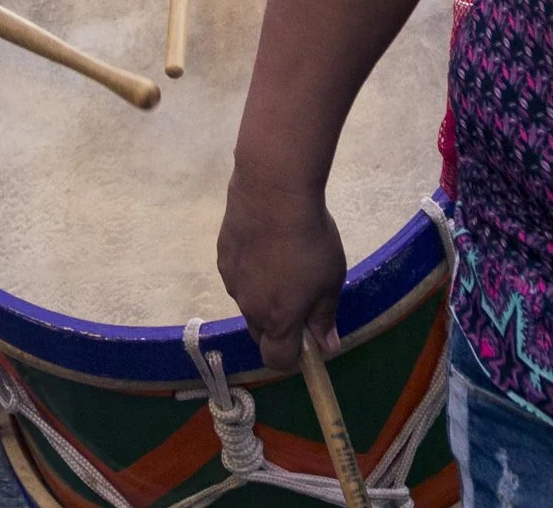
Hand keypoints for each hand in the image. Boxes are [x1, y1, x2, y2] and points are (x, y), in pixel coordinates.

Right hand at [216, 171, 345, 372]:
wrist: (272, 192)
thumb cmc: (309, 239)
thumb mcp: (330, 279)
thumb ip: (324, 316)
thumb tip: (327, 346)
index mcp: (277, 319)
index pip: (277, 360)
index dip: (294, 358)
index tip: (309, 340)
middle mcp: (249, 307)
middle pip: (261, 333)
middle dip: (279, 326)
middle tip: (301, 296)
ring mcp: (231, 281)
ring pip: (249, 302)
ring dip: (264, 295)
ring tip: (283, 261)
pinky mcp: (222, 256)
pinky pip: (239, 276)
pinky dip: (252, 271)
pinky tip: (266, 244)